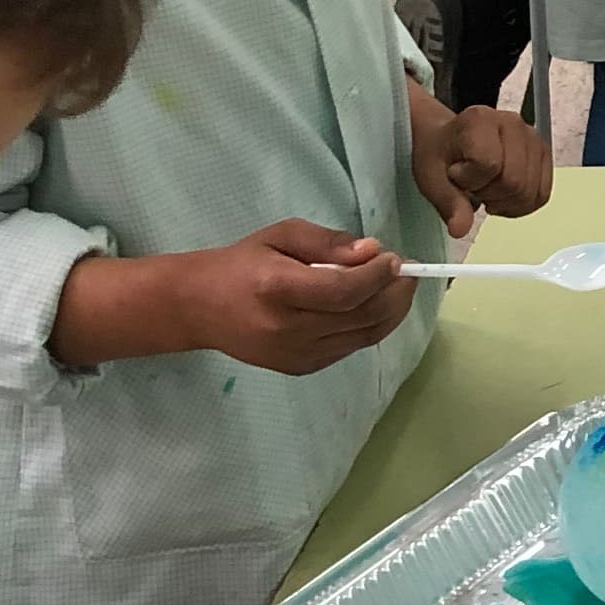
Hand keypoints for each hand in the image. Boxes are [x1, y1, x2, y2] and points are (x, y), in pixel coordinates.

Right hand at [53, 223, 415, 373]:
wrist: (199, 308)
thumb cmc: (242, 263)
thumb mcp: (282, 235)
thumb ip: (328, 243)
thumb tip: (373, 251)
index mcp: (278, 290)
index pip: (345, 290)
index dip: (378, 276)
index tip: (393, 258)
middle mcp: (287, 328)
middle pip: (361, 316)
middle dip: (394, 293)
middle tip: (406, 271)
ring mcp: (294, 354)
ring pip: (363, 337)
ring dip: (390, 312)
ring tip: (396, 287)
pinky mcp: (299, 368)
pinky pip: (349, 348)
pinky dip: (370, 328)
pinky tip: (371, 306)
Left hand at [409, 83, 553, 234]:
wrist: (450, 141)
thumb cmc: (441, 154)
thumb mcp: (431, 179)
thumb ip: (448, 202)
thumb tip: (460, 229)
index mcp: (480, 120)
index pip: (489, 165)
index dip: (470, 181)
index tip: (456, 173)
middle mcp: (513, 123)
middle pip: (514, 182)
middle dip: (489, 195)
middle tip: (472, 185)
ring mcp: (533, 138)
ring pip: (530, 192)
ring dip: (505, 202)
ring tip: (486, 188)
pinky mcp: (544, 154)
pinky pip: (541, 195)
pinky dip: (521, 205)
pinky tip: (502, 196)